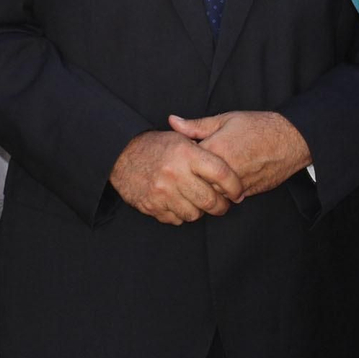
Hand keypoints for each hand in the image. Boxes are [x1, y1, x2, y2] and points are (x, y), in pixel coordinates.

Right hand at [109, 131, 243, 224]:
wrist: (120, 155)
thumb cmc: (156, 146)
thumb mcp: (179, 138)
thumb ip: (205, 150)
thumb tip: (231, 162)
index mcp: (186, 153)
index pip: (221, 174)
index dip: (235, 186)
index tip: (238, 192)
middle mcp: (175, 173)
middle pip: (210, 200)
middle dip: (221, 206)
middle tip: (223, 204)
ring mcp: (162, 192)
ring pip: (194, 214)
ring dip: (199, 211)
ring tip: (198, 202)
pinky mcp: (152, 205)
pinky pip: (176, 219)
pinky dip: (180, 214)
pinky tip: (178, 203)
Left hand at [166, 111, 310, 199]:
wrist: (291, 140)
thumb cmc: (258, 126)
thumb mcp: (225, 119)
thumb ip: (196, 125)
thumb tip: (172, 121)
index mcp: (216, 150)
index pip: (185, 162)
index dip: (181, 159)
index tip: (180, 154)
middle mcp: (224, 171)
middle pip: (195, 182)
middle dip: (190, 176)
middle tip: (191, 168)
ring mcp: (236, 185)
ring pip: (210, 194)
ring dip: (206, 187)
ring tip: (206, 175)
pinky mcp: (246, 194)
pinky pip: (226, 199)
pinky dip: (221, 192)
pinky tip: (222, 181)